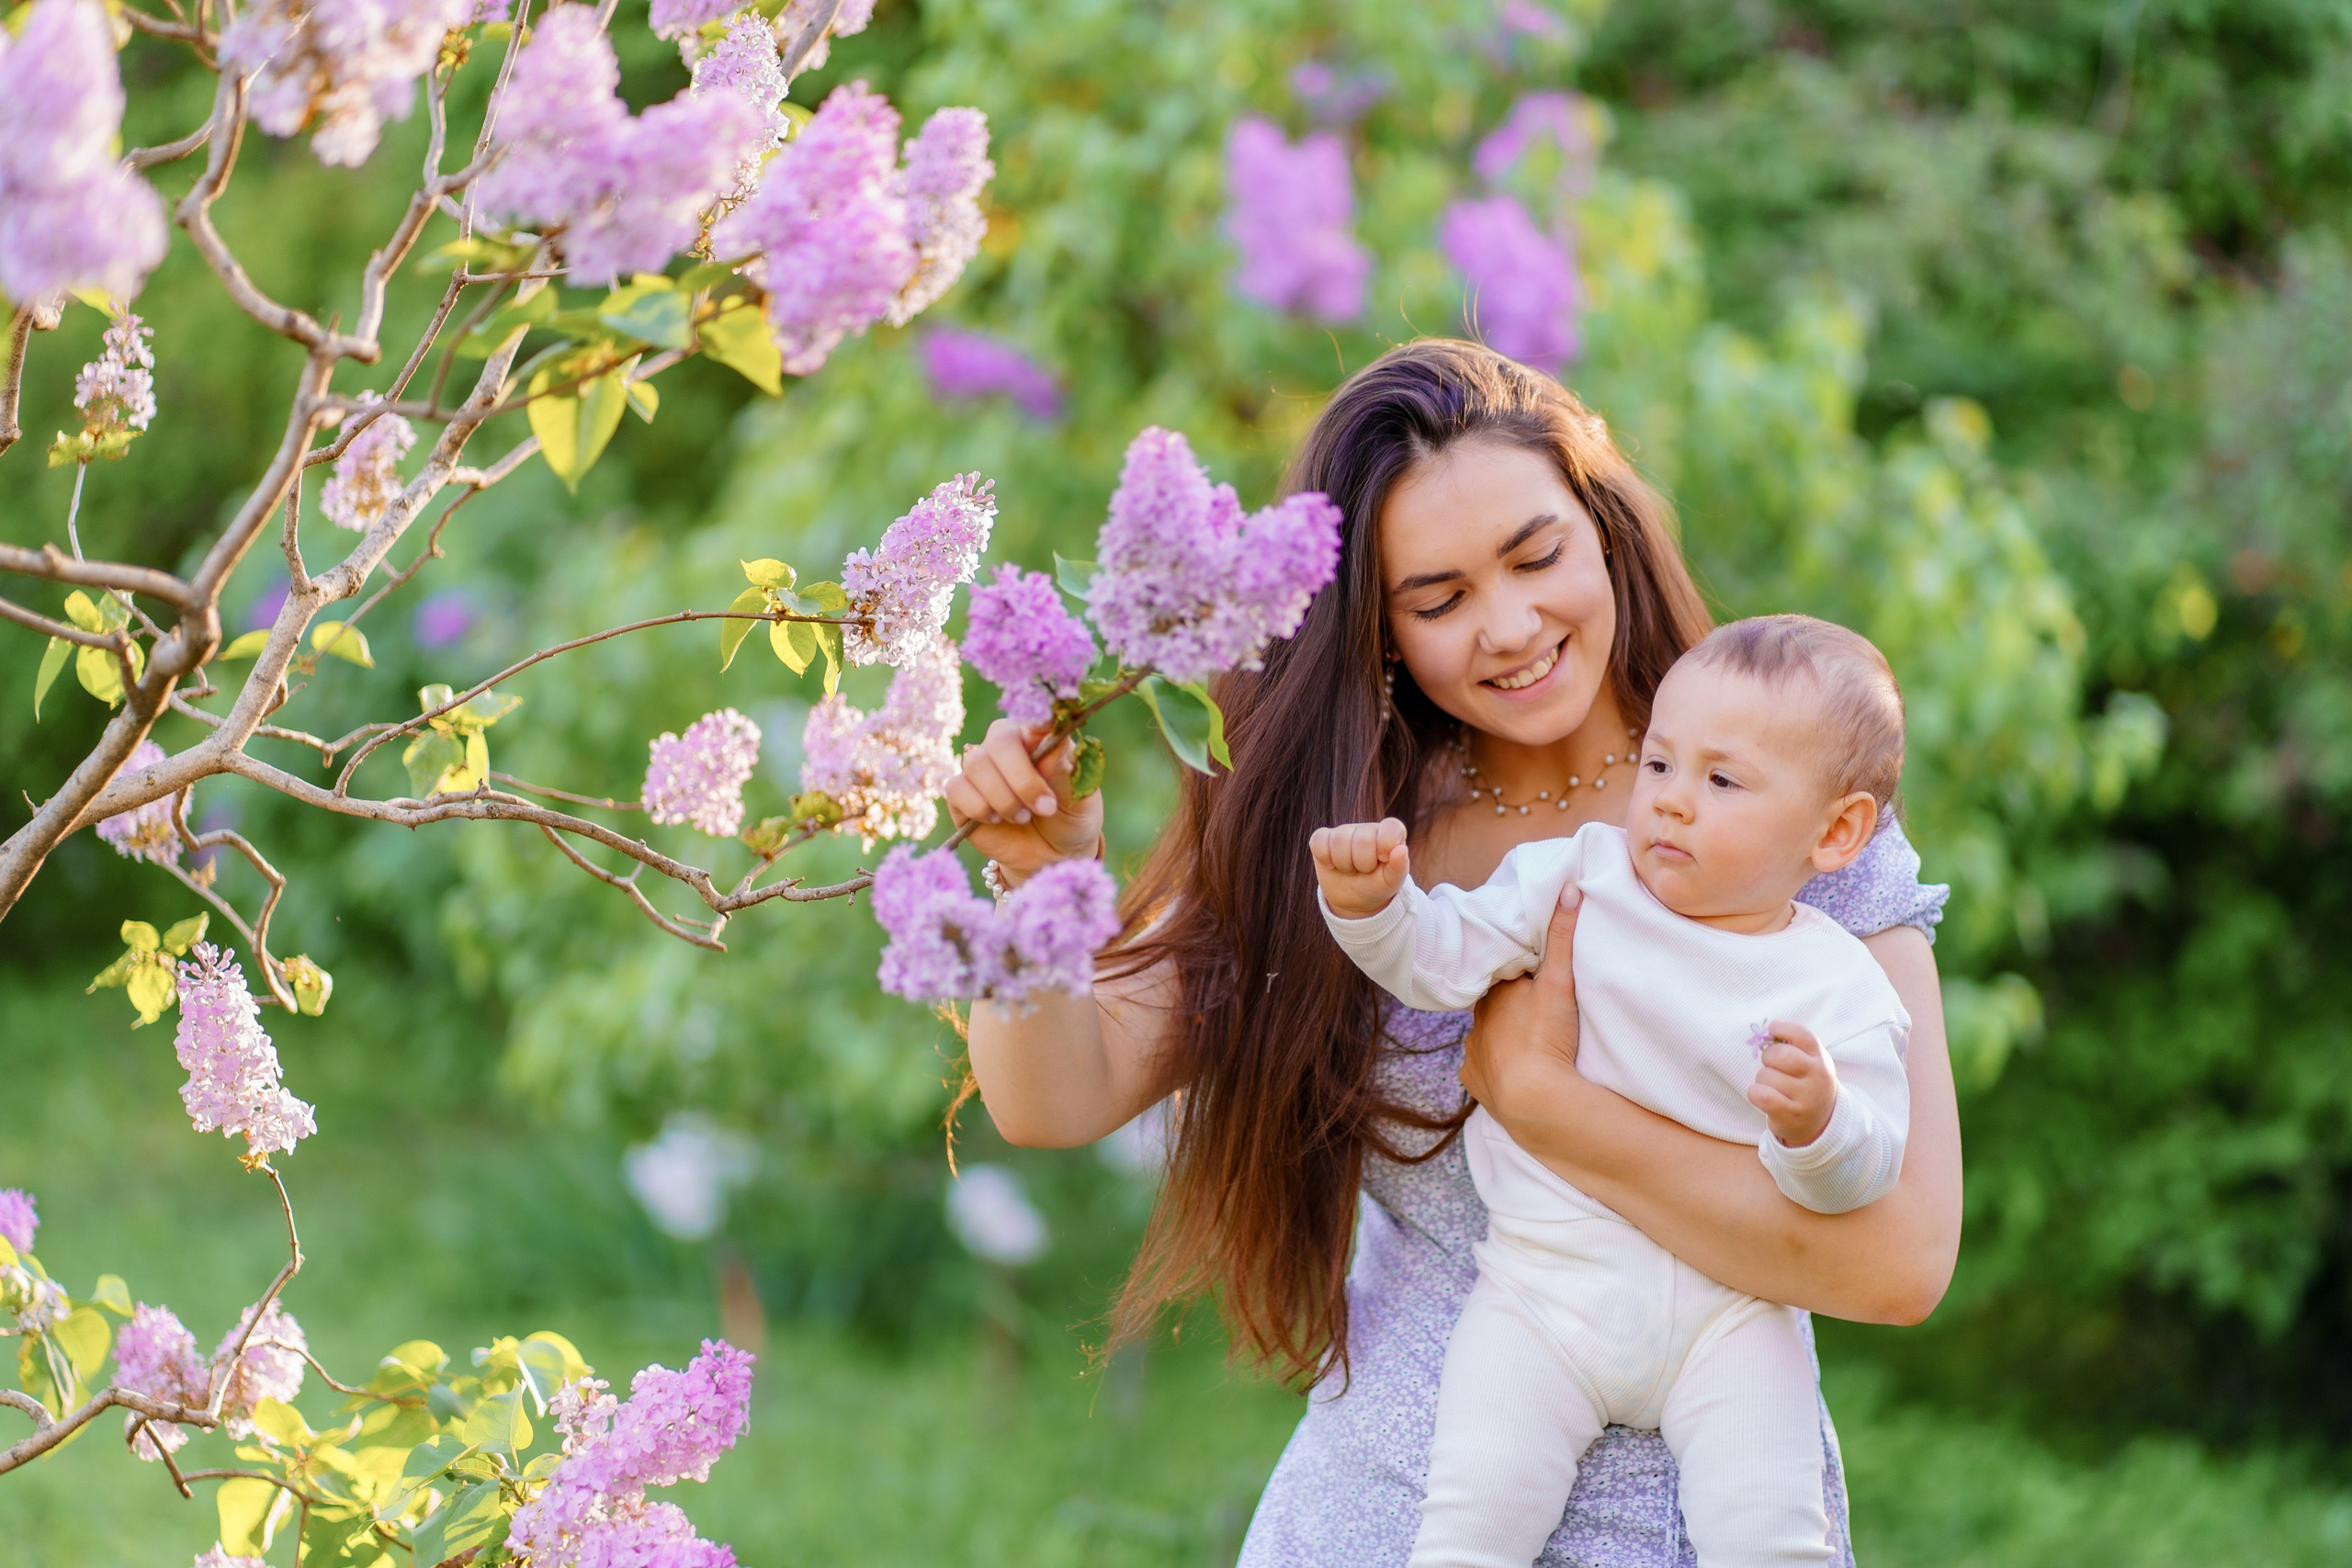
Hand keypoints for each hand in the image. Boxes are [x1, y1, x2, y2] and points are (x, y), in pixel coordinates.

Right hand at [944, 718, 1104, 885]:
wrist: (1049, 856)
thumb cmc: (1069, 819)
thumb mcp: (1079, 799)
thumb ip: (1065, 771)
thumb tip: (1055, 741)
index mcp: (1037, 737)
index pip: (1034, 717)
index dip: (1038, 720)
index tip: (1046, 728)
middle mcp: (1004, 746)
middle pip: (999, 741)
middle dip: (1021, 779)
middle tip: (1045, 808)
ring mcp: (980, 769)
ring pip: (976, 765)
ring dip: (1004, 799)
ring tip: (1024, 817)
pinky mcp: (960, 794)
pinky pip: (957, 789)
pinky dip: (979, 808)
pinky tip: (997, 820)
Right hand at [1309, 817, 1409, 918]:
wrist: (1355, 899)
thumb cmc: (1378, 886)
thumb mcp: (1392, 882)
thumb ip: (1399, 867)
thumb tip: (1401, 850)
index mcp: (1390, 833)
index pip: (1390, 829)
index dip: (1385, 845)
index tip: (1383, 860)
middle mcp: (1367, 828)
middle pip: (1362, 840)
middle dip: (1363, 864)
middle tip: (1365, 870)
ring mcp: (1344, 832)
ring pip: (1339, 841)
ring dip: (1344, 864)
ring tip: (1350, 870)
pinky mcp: (1324, 838)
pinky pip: (1318, 842)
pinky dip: (1324, 858)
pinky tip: (1332, 865)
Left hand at [1462, 885, 1581, 1108]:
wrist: (1533, 1097)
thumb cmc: (1546, 1035)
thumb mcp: (1559, 981)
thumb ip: (1563, 936)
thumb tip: (1570, 888)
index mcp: (1494, 992)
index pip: (1504, 977)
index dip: (1518, 976)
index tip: (1534, 980)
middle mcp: (1476, 1020)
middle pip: (1493, 1006)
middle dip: (1509, 1006)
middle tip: (1534, 1012)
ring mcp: (1472, 1052)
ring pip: (1484, 1036)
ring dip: (1501, 1038)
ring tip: (1527, 1044)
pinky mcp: (1474, 1081)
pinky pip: (1480, 1069)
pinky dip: (1494, 1068)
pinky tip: (1511, 1070)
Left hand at [1747, 1021, 1836, 1146]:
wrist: (1819, 1123)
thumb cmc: (1806, 1085)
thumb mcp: (1810, 1063)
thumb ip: (1794, 1045)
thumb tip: (1772, 1026)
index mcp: (1821, 1059)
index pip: (1802, 1035)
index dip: (1783, 1029)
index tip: (1773, 1030)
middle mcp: (1817, 1077)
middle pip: (1780, 1054)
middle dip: (1768, 1057)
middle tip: (1772, 1066)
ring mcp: (1806, 1098)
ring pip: (1766, 1075)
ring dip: (1762, 1079)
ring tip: (1773, 1086)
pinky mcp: (1790, 1115)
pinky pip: (1760, 1095)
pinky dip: (1755, 1093)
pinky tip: (1764, 1096)